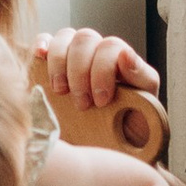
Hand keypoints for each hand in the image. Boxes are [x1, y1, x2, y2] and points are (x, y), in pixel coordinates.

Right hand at [35, 27, 159, 120]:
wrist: (109, 148)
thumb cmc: (128, 129)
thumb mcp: (145, 107)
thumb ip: (142, 78)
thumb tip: (126, 54)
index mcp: (121, 59)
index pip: (110, 46)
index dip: (102, 70)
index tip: (101, 101)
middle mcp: (97, 51)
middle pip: (85, 39)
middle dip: (80, 72)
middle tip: (81, 104)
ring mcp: (74, 55)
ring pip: (64, 37)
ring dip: (59, 63)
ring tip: (60, 91)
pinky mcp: (52, 63)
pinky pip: (45, 41)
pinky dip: (41, 45)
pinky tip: (40, 57)